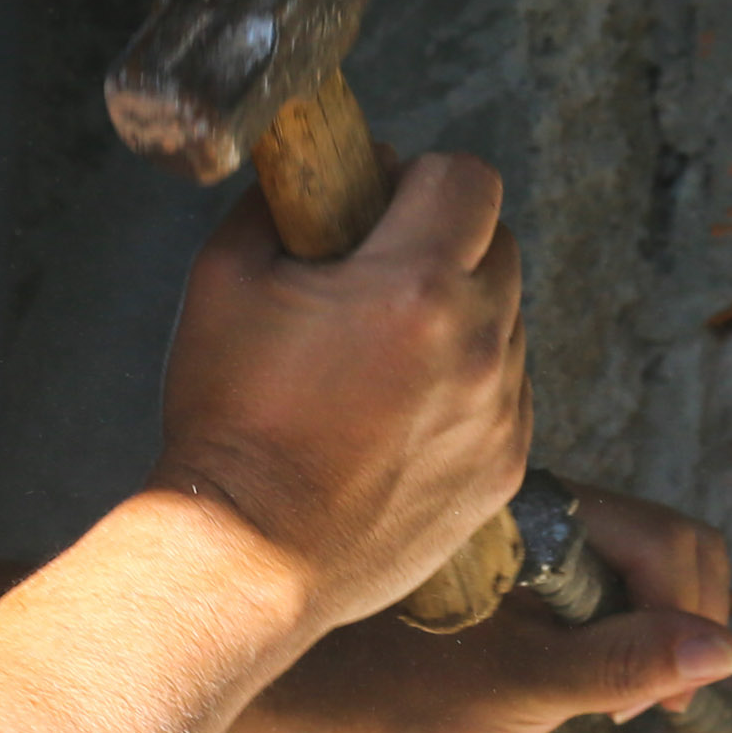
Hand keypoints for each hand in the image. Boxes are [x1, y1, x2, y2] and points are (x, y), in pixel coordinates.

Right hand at [155, 154, 531, 637]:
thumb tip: (310, 177)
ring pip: (508, 320)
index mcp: (414, 286)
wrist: (249, 556)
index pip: (468, 178)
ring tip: (382, 352)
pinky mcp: (506, 468)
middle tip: (377, 273)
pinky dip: (467, 382)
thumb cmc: (230, 419)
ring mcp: (499, 412)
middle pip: (500, 243)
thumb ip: (274, 205)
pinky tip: (399, 409)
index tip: (376, 203)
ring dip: (459, 314)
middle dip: (444, 240)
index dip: (417, 176)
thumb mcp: (222, 278)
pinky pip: (508, 391)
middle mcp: (477, 345)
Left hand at [203, 485, 731, 732]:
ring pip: (619, 564)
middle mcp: (540, 510)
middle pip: (658, 547)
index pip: (674, 543)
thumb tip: (724, 650)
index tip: (661, 698)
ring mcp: (520, 534)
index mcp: (551, 518)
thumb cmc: (394, 684)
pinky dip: (588, 628)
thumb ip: (624, 663)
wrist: (297, 680)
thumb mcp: (523, 687)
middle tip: (636, 704)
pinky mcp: (498, 562)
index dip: (691, 621)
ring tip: (592, 698)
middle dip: (668, 624)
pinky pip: (576, 580)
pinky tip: (546, 675)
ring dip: (628, 629)